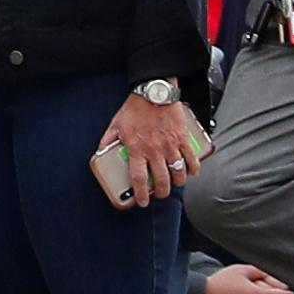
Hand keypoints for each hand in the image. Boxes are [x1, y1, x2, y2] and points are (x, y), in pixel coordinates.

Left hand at [102, 90, 198, 204]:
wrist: (154, 91)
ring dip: (178, 182)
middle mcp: (155, 151)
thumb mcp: (116, 124)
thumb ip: (108, 140)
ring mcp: (171, 145)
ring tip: (175, 184)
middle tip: (160, 194)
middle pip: (162, 180)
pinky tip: (192, 173)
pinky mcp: (183, 138)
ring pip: (178, 173)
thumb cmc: (135, 107)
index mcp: (137, 149)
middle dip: (162, 192)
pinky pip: (191, 158)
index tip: (142, 202)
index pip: (139, 179)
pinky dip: (193, 168)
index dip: (140, 194)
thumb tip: (100, 151)